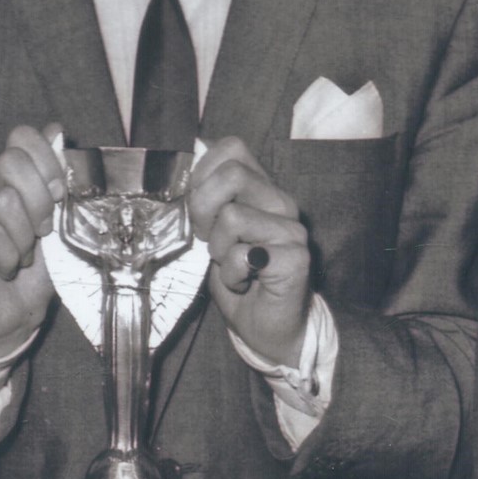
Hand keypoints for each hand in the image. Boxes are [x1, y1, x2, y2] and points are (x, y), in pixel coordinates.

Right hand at [0, 125, 65, 360]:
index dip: (48, 161)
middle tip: (42, 234)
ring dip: (24, 239)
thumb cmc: (35, 273)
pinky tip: (3, 268)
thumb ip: (55, 177)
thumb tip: (55, 130)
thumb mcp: (59, 222)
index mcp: (5, 175)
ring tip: (21, 257)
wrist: (13, 316)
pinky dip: (7, 256)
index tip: (60, 195)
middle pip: (12, 161)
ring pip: (4, 200)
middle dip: (40, 202)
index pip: (21, 137)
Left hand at [184, 138, 311, 365]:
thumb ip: (205, 201)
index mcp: (263, 189)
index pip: (231, 148)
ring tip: (233, 267)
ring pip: (232, 216)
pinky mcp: (296, 259)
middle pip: (231, 173)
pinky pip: (242, 254)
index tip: (201, 212)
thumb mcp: (212, 234)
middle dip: (203, 209)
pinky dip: (232, 275)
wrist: (269, 330)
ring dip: (219, 250)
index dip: (203, 176)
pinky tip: (244, 284)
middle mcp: (282, 202)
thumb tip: (181, 171)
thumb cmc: (239, 281)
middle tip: (210, 240)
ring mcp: (292, 230)